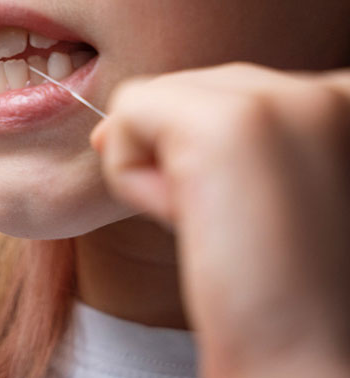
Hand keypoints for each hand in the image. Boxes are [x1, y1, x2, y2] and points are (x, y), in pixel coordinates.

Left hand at [92, 63, 349, 376]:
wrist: (302, 355)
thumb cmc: (281, 284)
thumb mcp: (259, 187)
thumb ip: (211, 133)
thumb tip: (111, 121)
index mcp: (347, 99)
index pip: (236, 92)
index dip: (215, 156)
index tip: (256, 215)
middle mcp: (328, 86)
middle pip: (194, 87)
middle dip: (187, 157)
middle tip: (237, 225)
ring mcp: (282, 99)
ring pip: (153, 99)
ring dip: (159, 171)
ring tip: (218, 223)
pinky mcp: (228, 126)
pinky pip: (127, 115)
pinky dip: (130, 176)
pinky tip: (185, 218)